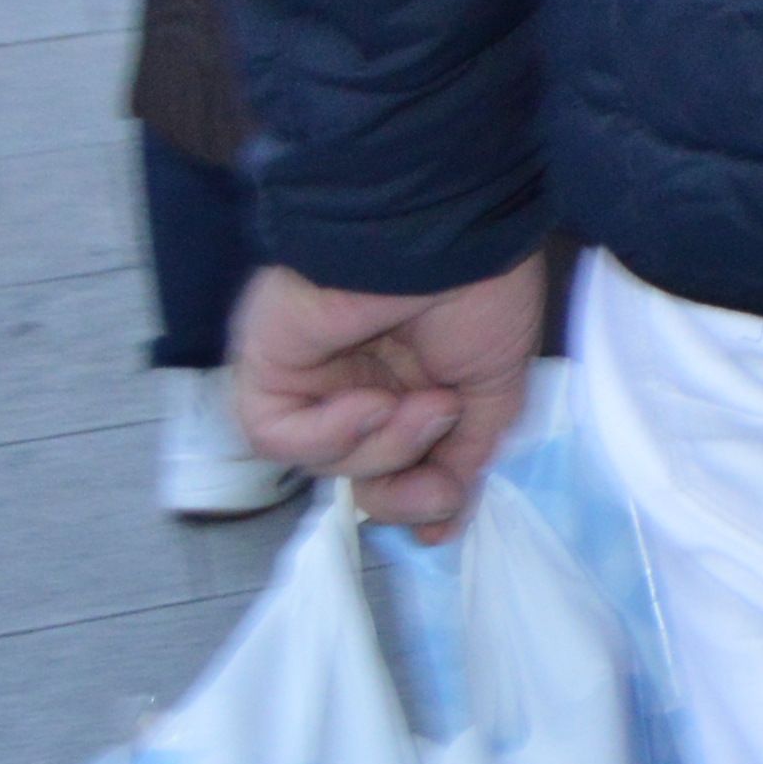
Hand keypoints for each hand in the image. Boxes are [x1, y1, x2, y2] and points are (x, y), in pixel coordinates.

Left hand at [234, 257, 550, 537]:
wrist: (443, 238)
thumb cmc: (480, 294)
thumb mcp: (494, 390)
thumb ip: (466, 459)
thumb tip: (442, 524)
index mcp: (412, 381)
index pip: (399, 463)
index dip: (418, 496)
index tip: (444, 513)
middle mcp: (357, 383)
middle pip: (361, 473)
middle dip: (404, 480)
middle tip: (441, 450)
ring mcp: (311, 377)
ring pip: (326, 460)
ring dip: (381, 447)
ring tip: (422, 402)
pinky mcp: (268, 368)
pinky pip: (278, 435)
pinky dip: (326, 435)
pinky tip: (368, 403)